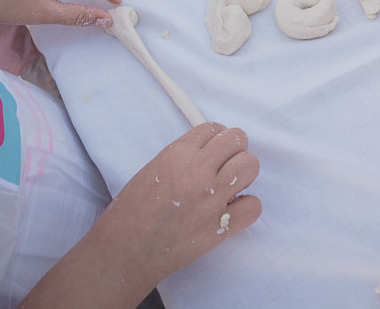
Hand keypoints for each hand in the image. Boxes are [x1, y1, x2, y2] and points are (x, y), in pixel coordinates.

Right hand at [89, 123, 260, 288]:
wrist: (126, 251)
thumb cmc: (132, 212)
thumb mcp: (153, 169)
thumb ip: (182, 157)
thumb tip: (208, 150)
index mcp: (178, 154)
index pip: (213, 128)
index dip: (216, 138)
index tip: (214, 150)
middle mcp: (198, 171)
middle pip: (237, 140)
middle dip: (234, 151)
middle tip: (225, 167)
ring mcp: (212, 198)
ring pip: (250, 165)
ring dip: (244, 173)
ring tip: (231, 186)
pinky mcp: (221, 225)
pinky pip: (253, 205)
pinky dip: (246, 207)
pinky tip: (232, 211)